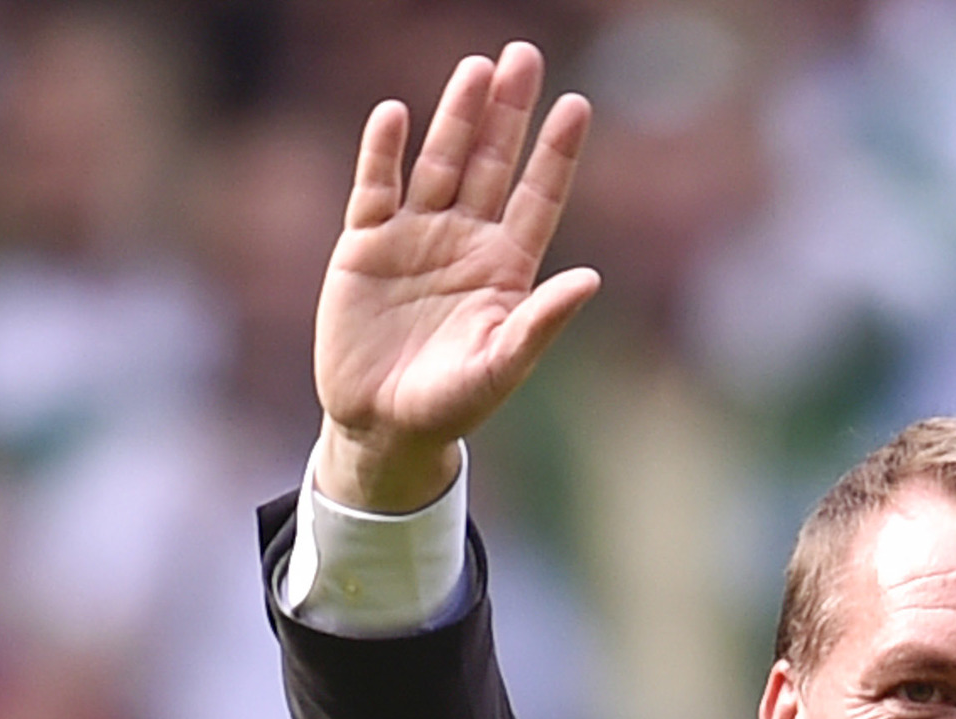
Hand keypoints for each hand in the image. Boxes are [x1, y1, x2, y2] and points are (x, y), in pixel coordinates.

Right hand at [314, 42, 598, 511]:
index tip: (575, 105)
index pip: (538, 197)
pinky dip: (382, 152)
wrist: (383, 425)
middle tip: (523, 56)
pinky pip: (376, 188)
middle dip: (508, 112)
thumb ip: (541, 322)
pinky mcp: (364, 244)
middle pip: (493, 164)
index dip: (555, 152)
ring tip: (476, 68)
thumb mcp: (502, 366)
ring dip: (457, 117)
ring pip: (441, 163)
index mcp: (506, 268)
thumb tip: (590, 279)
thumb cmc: (452, 404)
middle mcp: (465, 241)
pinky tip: (395, 114)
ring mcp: (415, 236)